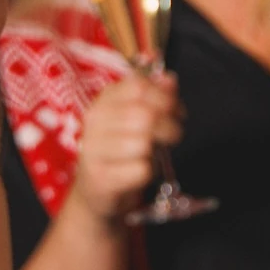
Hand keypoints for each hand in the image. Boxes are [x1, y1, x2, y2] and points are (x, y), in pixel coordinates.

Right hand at [70, 72, 181, 222]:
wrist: (96, 189)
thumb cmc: (121, 149)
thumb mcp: (136, 117)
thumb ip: (155, 96)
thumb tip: (170, 79)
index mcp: (103, 101)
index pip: (138, 86)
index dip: (165, 97)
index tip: (176, 110)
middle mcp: (94, 121)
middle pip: (146, 115)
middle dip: (170, 126)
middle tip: (173, 135)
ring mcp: (93, 149)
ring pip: (143, 143)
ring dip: (157, 151)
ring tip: (151, 154)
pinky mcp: (100, 177)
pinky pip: (141, 170)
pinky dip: (147, 172)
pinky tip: (137, 172)